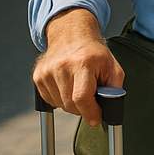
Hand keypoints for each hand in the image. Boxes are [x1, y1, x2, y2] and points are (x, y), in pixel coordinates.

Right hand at [32, 8, 123, 126]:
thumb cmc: (95, 54)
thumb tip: (110, 111)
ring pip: (60, 105)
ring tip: (79, 87)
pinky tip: (67, 85)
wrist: (72, 35)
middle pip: (70, 104)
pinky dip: (60, 99)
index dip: (90, 112)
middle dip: (83, 108)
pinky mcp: (38, 76)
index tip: (96, 119)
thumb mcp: (113, 68)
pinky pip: (50, 100)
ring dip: (71, 104)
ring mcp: (47, 71)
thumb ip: (115, 90)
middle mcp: (62, 66)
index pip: (82, 97)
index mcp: (83, 62)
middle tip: (91, 98)